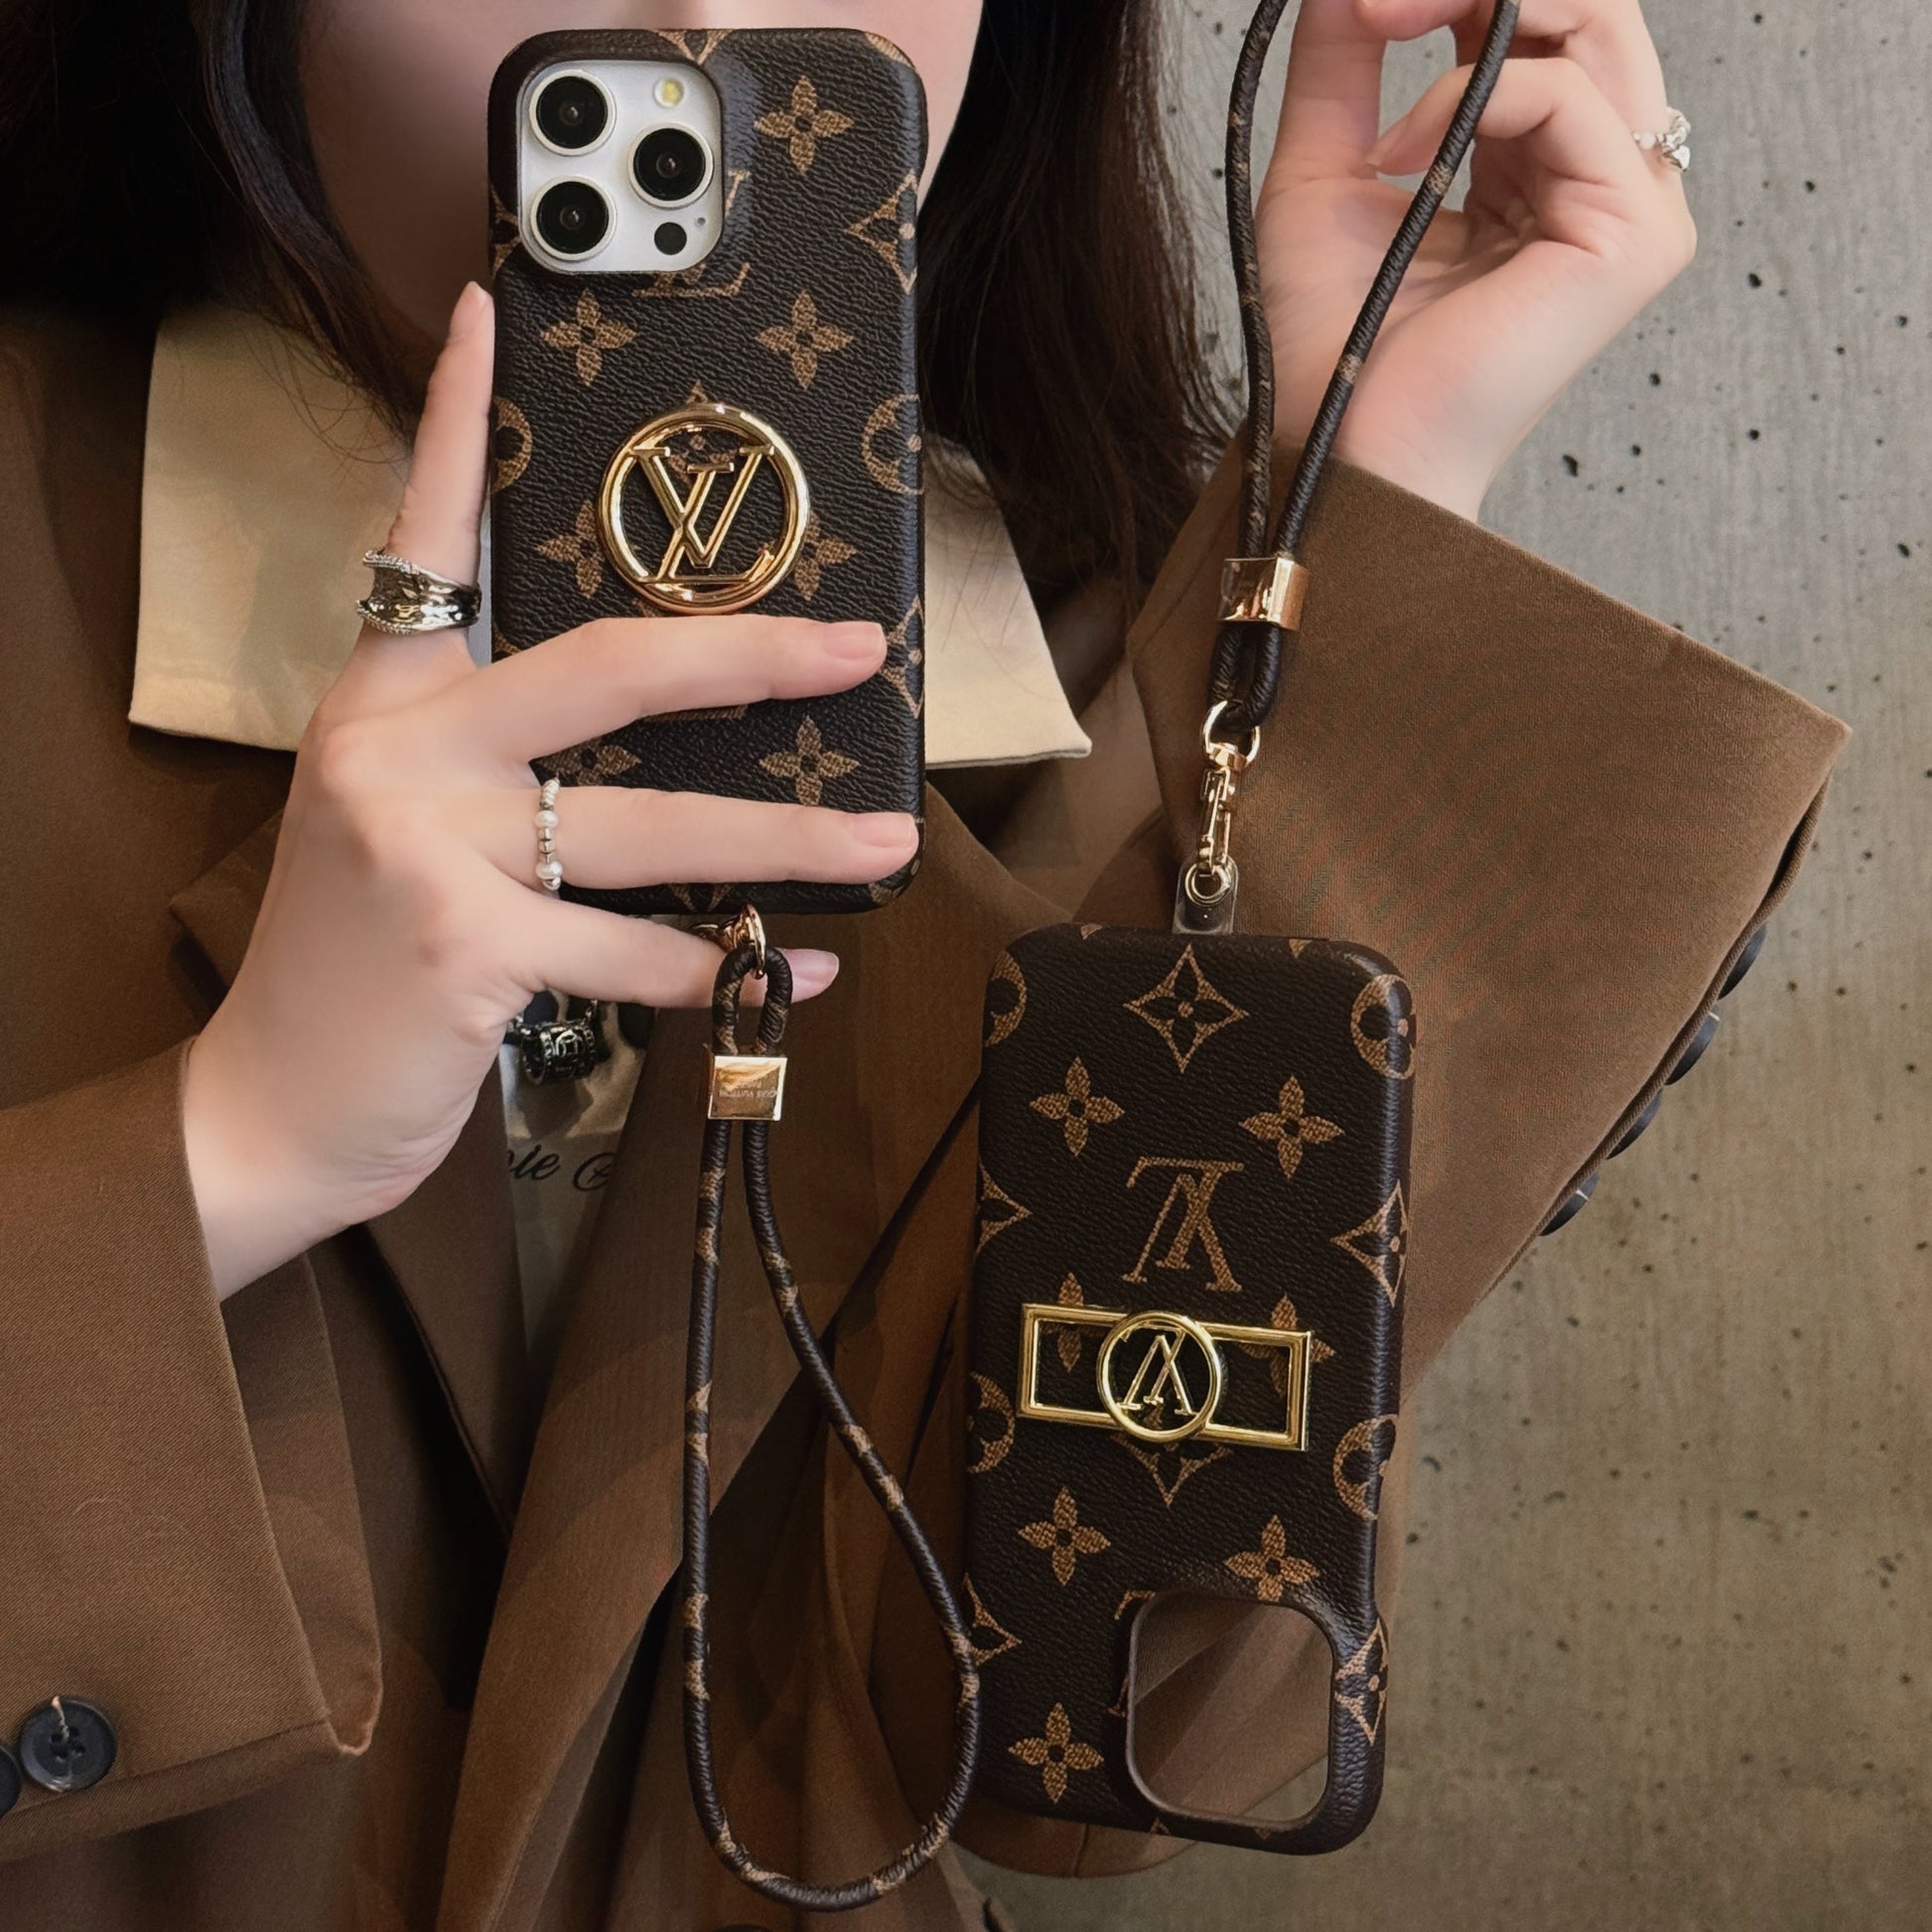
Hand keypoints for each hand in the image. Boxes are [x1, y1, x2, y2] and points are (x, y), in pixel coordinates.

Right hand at [183, 283, 915, 1297]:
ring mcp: (428, 848)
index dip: (461, 428)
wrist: (271, 1102)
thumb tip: (673, 750)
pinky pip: (640, 955)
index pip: (427, 542)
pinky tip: (797, 970)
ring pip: (654, 829)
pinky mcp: (467, 951)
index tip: (491, 322)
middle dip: (748, 653)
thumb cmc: (359, 962)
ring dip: (788, 843)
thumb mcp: (402, 829)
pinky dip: (732, 970)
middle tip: (855, 647)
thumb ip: (499, 770)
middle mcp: (401, 752)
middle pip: (606, 670)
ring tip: (887, 842)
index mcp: (386, 703)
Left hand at [1257, 0, 1696, 519]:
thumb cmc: (1337, 348)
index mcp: (1540, 162)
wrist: (1347, 452)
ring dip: (1475, 8)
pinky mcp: (1634, 237)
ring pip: (1597, 24)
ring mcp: (1631, 207)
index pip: (1544, 18)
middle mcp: (1599, 177)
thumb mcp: (1326, 170)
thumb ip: (1345, 62)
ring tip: (1380, 41)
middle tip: (1377, 1)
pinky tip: (1403, 157)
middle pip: (1588, 3)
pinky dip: (1472, 99)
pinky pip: (1570, 99)